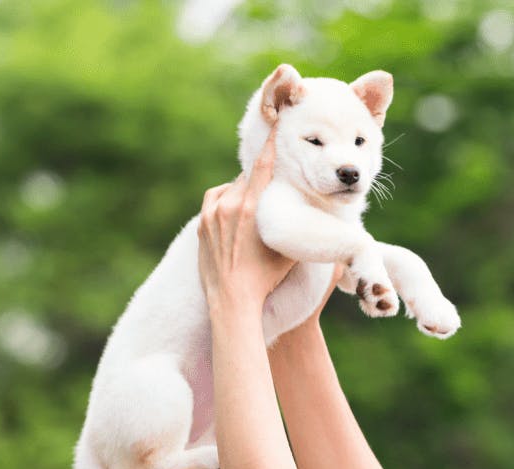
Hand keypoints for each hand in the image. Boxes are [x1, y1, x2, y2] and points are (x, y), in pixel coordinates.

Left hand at [197, 132, 294, 317]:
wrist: (232, 300)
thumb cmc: (265, 278)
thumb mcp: (289, 249)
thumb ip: (295, 224)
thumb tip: (311, 213)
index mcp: (251, 208)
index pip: (263, 166)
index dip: (271, 143)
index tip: (275, 122)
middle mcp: (228, 205)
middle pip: (246, 178)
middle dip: (258, 181)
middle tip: (269, 190)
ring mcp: (211, 214)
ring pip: (230, 188)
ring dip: (241, 192)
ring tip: (252, 208)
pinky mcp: (202, 223)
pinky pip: (216, 201)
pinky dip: (226, 202)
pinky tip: (235, 214)